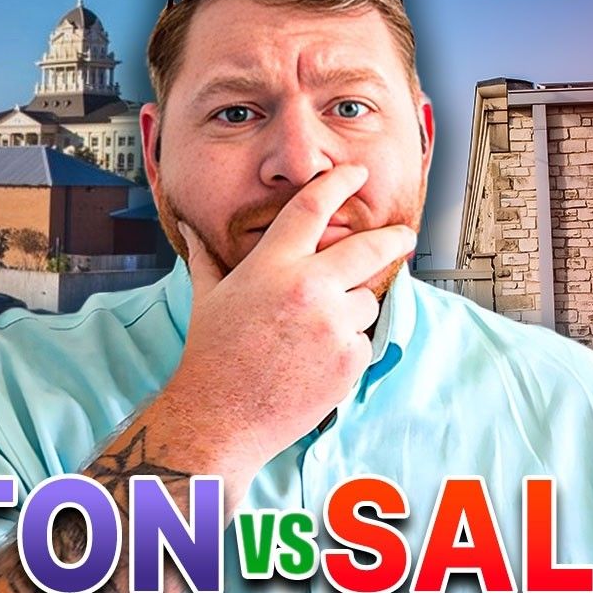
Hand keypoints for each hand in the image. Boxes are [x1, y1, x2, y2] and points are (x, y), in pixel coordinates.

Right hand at [167, 165, 416, 465]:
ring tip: (314, 331)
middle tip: (404, 235)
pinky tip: (315, 359)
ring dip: (352, 308)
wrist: (221, 417)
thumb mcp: (207, 296)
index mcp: (273, 265)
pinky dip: (347, 345)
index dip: (339, 184)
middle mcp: (308, 289)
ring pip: (367, 299)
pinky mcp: (349, 359)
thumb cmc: (212, 356)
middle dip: (394, 238)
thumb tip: (188, 227)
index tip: (356, 175)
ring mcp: (333, 325)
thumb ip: (206, 257)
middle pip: (369, 248)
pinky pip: (363, 338)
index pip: (313, 207)